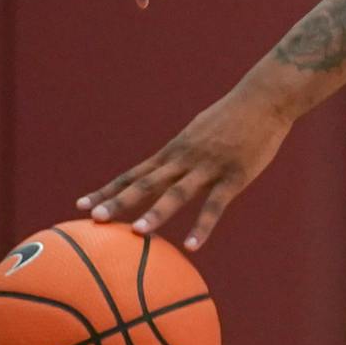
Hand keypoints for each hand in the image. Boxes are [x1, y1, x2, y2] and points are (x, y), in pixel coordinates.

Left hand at [77, 85, 293, 250]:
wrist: (264, 99)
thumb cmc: (234, 116)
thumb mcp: (201, 132)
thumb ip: (187, 152)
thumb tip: (174, 167)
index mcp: (174, 151)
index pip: (134, 173)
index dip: (108, 190)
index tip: (81, 204)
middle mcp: (184, 159)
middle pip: (146, 183)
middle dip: (119, 201)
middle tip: (94, 218)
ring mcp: (208, 167)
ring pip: (177, 193)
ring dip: (156, 213)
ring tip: (137, 232)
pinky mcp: (234, 176)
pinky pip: (215, 205)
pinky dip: (202, 226)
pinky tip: (192, 245)